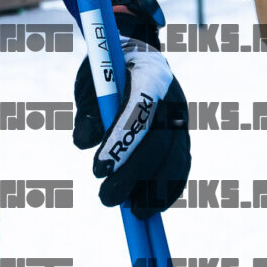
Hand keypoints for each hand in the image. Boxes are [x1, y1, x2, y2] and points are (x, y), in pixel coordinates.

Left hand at [72, 0, 189, 215]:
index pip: (140, 108)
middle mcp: (172, 96)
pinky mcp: (182, 135)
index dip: (122, 140)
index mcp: (148, 72)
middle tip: (106, 197)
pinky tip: (150, 207)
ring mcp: (181, 117)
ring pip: (175, 157)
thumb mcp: (90, 81)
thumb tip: (84, 142)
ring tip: (133, 212)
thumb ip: (88, 109)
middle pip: (159, 140)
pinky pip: (181, 165)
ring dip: (155, 189)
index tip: (99, 168)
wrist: (136, 54)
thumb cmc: (107, 69)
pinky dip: (168, 189)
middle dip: (133, 173)